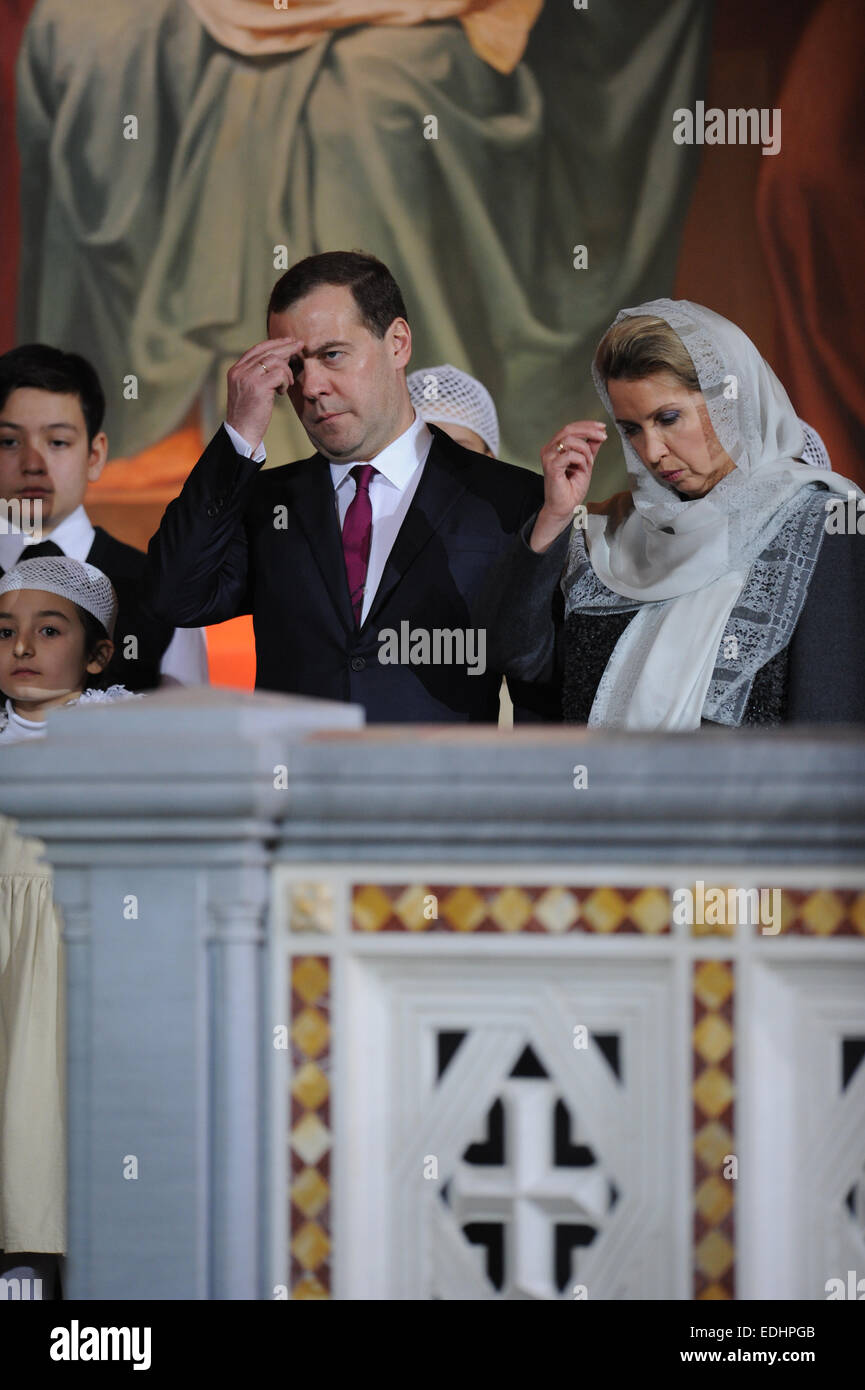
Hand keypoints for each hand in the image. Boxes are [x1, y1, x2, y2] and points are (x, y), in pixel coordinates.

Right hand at [225, 337, 304, 449]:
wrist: (241, 432)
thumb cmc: (249, 414)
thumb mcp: (249, 390)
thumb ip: (258, 374)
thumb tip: (280, 360)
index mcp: (236, 370)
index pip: (256, 349)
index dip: (274, 343)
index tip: (288, 341)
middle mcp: (240, 371)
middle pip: (267, 351)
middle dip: (286, 347)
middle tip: (300, 345)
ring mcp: (248, 377)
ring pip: (274, 360)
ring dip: (287, 370)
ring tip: (288, 383)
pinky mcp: (258, 387)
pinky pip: (280, 374)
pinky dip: (285, 381)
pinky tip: (282, 392)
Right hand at [529, 421, 606, 551]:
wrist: (565, 507)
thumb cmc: (571, 488)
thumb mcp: (586, 463)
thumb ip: (590, 448)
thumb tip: (599, 435)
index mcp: (555, 447)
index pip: (570, 428)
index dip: (587, 425)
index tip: (602, 427)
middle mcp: (549, 449)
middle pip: (568, 430)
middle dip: (589, 430)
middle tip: (602, 435)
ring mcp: (548, 457)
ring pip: (570, 440)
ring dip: (585, 450)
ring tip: (589, 463)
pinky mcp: (551, 466)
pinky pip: (570, 455)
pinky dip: (581, 460)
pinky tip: (582, 469)